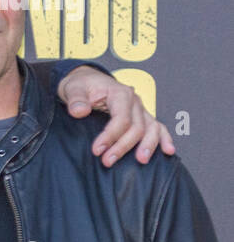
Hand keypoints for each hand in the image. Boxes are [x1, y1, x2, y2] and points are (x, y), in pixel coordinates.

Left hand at [58, 65, 175, 166]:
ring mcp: (139, 109)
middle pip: (136, 127)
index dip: (110, 136)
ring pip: (150, 128)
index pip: (121, 118)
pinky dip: (164, 138)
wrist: (86, 81)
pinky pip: (157, 127)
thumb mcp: (73, 88)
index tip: (97, 150)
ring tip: (141, 160)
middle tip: (108, 161)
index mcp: (120, 93)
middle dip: (123, 146)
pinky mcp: (140, 116)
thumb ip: (76, 99)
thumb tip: (79, 111)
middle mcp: (134, 101)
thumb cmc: (81, 85)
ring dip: (147, 145)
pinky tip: (167, 150)